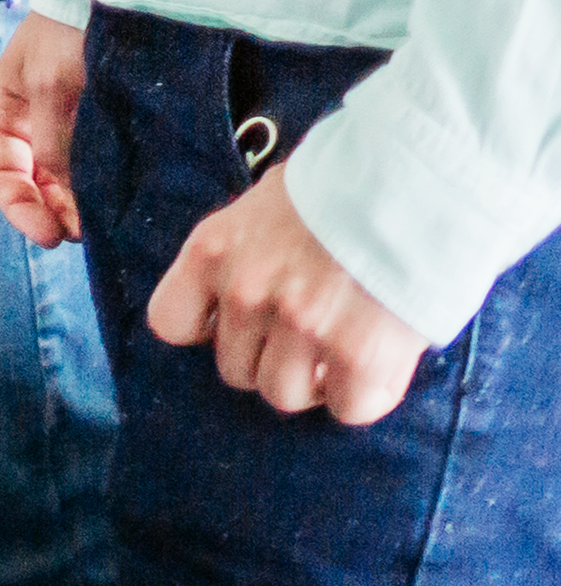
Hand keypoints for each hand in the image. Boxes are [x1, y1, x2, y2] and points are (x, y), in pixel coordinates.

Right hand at [0, 14, 86, 248]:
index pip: (2, 174)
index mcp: (6, 113)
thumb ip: (52, 144)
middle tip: (82, 234)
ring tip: (103, 223)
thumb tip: (68, 199)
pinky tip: (119, 200)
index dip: (19, 208)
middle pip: (36, 185)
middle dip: (53, 213)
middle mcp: (36, 126)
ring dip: (79, 206)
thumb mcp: (49, 86)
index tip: (49, 235)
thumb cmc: (68, 33)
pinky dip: (104, 189)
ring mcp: (72, 126)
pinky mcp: (107, 126)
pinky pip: (100, 167)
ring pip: (69, 182)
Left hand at [153, 163, 426, 425]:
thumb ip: (248, 249)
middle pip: (234, 368)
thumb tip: (244, 290)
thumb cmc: (345, 181)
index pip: (170, 322)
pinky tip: (371, 368)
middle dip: (267, 358)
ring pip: (283, 394)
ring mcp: (300, 326)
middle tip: (303, 339)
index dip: (206, 331)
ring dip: (310, 382)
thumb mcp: (268, 201)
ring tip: (336, 355)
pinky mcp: (359, 355)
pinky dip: (359, 396)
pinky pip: (347, 408)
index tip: (232, 325)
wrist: (415, 178)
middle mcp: (246, 292)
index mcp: (214, 250)